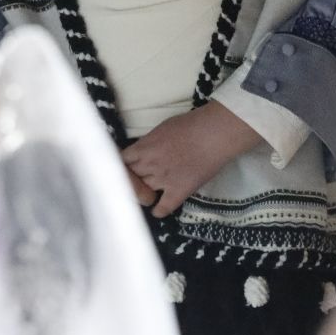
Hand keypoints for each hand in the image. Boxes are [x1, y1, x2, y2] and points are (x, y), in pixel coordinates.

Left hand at [121, 101, 263, 218]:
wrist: (215, 134)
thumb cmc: (191, 124)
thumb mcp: (162, 128)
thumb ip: (148, 142)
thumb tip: (143, 151)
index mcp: (143, 148)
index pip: (120, 163)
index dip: (122, 167)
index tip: (127, 168)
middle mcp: (149, 165)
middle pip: (131, 178)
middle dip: (134, 178)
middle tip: (141, 178)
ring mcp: (163, 180)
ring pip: (144, 192)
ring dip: (146, 192)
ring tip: (152, 190)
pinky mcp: (179, 191)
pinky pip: (163, 207)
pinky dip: (159, 210)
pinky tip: (158, 209)